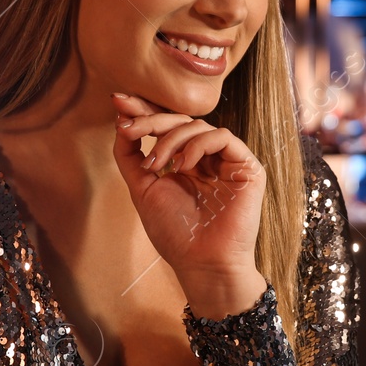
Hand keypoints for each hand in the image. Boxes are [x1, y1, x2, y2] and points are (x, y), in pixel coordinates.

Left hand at [110, 92, 266, 311]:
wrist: (202, 264)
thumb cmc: (175, 234)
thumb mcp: (143, 189)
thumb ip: (131, 156)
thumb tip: (120, 121)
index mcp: (186, 163)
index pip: (167, 128)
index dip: (144, 111)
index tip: (118, 101)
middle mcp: (208, 159)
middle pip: (181, 122)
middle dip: (152, 120)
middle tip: (130, 128)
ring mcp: (228, 162)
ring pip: (199, 126)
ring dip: (171, 139)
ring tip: (157, 165)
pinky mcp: (247, 167)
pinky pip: (222, 137)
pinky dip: (198, 145)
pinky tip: (184, 165)